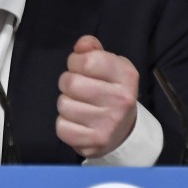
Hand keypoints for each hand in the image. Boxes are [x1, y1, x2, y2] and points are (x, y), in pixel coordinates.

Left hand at [56, 35, 138, 157]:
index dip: (76, 61)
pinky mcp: (95, 142)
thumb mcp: (110, 66)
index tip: (79, 66)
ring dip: (66, 103)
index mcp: (126, 76)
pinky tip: (77, 122)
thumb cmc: (112, 92)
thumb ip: (94, 50)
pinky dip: (64, 123)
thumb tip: (82, 45)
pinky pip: (61, 127)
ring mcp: (108, 123)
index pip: (89, 60)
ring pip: (63, 105)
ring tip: (79, 105)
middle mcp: (120, 99)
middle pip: (71, 83)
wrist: (124, 131)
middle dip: (67, 82)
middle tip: (76, 87)